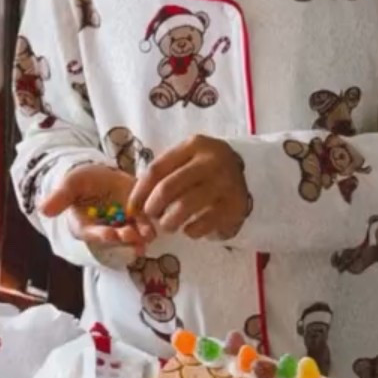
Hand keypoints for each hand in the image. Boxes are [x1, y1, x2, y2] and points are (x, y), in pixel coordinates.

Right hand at [39, 164, 152, 252]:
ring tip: (147, 235)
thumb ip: (60, 198)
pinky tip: (155, 230)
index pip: (91, 233)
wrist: (100, 175)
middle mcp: (103, 231)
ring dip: (138, 238)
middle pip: (113, 239)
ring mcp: (120, 226)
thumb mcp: (70, 184)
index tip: (110, 235)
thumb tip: (43, 209)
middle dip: (123, 238)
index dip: (101, 235)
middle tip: (132, 236)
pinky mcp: (136, 218)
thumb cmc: (81, 180)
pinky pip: (143, 226)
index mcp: (84, 225)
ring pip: (129, 236)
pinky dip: (149, 229)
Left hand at [128, 136, 250, 239]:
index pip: (156, 169)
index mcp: (194, 145)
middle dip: (152, 207)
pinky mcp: (233, 206)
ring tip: (168, 225)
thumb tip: (133, 204)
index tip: (132, 208)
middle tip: (152, 216)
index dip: (139, 192)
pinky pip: (202, 224)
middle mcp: (211, 161)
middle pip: (167, 188)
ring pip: (183, 207)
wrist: (245, 177)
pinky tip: (189, 229)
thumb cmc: (205, 171)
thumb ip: (162, 175)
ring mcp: (224, 183)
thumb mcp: (186, 161)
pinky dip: (190, 231)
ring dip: (169, 222)